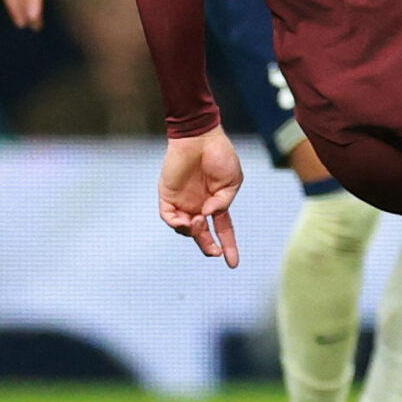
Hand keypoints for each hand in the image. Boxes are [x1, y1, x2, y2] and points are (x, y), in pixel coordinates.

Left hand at [158, 127, 246, 267]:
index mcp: (215, 203)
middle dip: (208, 247)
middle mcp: (198, 206)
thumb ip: (224, 201)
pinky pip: (169, 217)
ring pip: (184, 229)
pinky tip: (189, 219)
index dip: (229, 246)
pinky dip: (178, 224)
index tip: (233, 264)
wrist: (200, 137)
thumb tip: (208, 215)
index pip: (222, 230)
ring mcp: (183, 202)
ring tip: (198, 222)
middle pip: (201, 235)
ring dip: (193, 232)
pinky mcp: (167, 196)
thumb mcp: (233, 181)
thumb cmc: (220, 155)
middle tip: (215, 253)